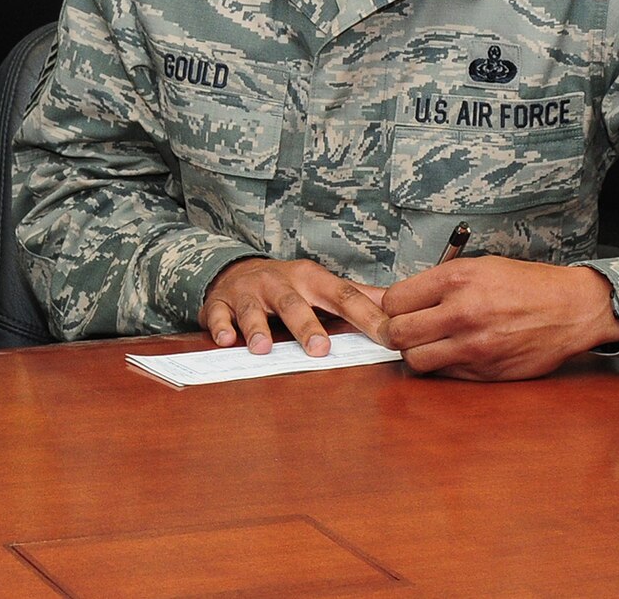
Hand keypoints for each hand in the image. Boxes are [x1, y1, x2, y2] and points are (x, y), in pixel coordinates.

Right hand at [200, 256, 389, 355]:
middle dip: (306, 325)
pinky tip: (226, 340)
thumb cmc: (289, 285)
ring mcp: (248, 292)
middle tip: (320, 348)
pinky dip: (221, 326)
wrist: (236, 271)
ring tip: (262, 348)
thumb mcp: (322, 285)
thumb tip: (400, 306)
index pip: (343, 296)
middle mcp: (279, 282)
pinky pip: (219, 313)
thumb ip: (359, 297)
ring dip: (258, 328)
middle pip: (294, 303)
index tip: (388, 336)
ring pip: (254, 309)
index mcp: (310, 279)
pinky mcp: (221, 303)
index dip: (366, 315)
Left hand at [381, 256, 618, 380]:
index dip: (389, 305)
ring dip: (416, 352)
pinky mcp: (486, 372)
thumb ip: (429, 284)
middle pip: (397, 333)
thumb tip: (378, 296)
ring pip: (415, 360)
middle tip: (405, 327)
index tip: (398, 307)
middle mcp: (463, 313)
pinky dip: (442, 365)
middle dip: (394, 331)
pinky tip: (455, 350)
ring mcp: (475, 347)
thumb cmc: (524, 284)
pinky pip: (444, 374)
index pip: (394, 300)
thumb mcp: (475, 267)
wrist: (572, 309)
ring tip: (429, 340)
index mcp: (457, 279)